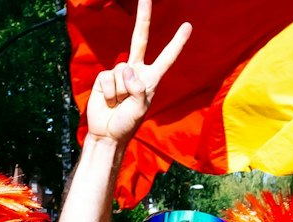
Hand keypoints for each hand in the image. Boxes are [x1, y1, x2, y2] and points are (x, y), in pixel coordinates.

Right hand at [87, 0, 190, 144]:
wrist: (107, 133)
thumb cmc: (127, 124)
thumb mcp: (140, 109)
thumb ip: (139, 89)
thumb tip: (127, 70)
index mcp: (151, 78)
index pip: (166, 57)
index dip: (177, 42)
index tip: (187, 26)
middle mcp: (136, 71)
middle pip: (140, 39)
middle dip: (143, 17)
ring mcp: (119, 73)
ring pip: (120, 70)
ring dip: (120, 92)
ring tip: (119, 104)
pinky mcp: (104, 77)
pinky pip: (108, 77)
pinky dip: (109, 92)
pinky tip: (109, 102)